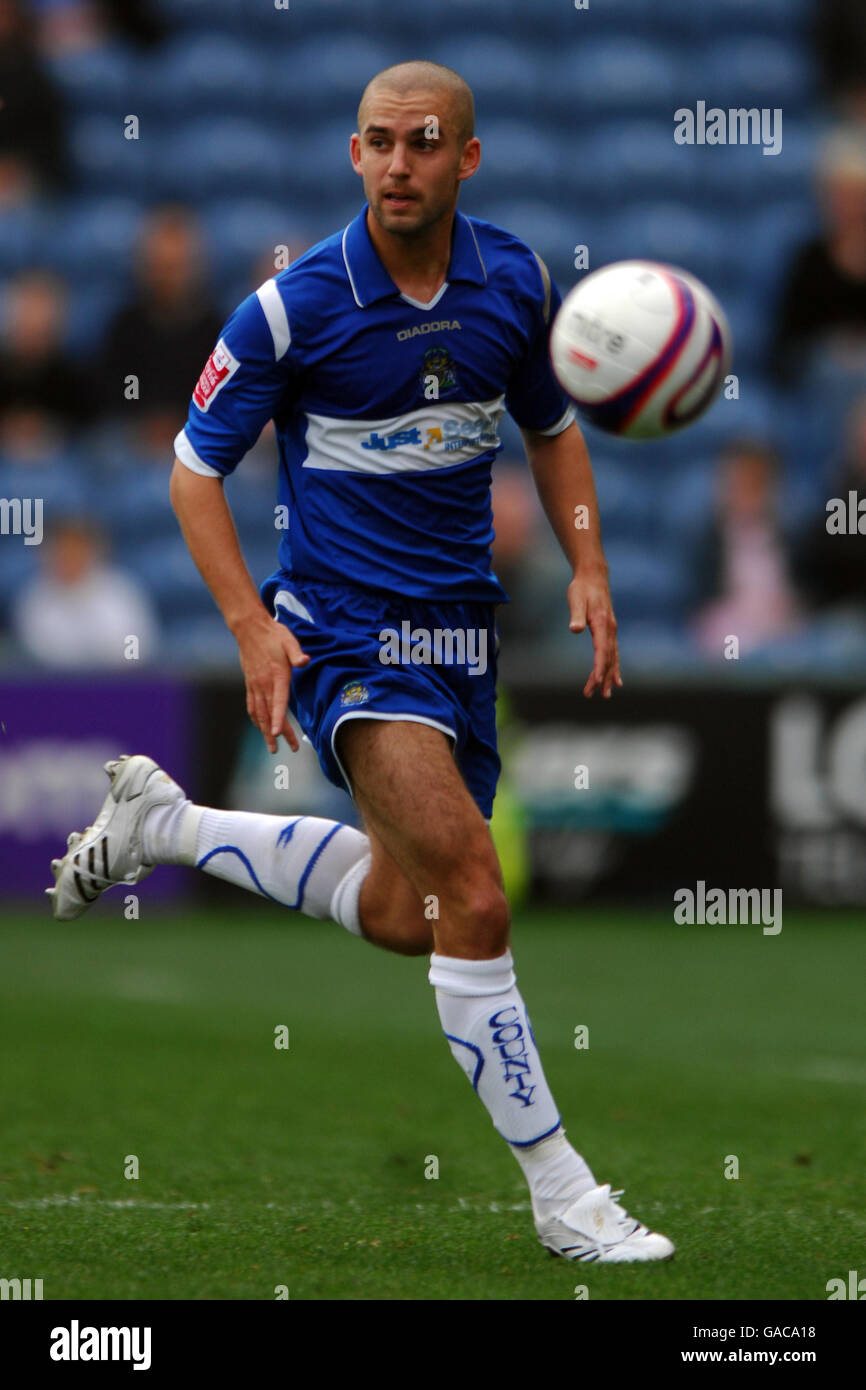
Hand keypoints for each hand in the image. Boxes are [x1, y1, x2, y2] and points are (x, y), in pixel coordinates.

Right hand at [235, 610, 309, 752]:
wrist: (249, 628)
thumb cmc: (273, 634)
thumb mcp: (288, 640)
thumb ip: (296, 653)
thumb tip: (305, 661)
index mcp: (276, 676)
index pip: (277, 701)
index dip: (277, 719)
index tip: (277, 734)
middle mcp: (263, 684)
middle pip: (269, 713)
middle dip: (277, 733)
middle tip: (288, 749)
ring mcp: (255, 685)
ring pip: (259, 713)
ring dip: (264, 731)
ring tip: (272, 747)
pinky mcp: (250, 684)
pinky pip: (252, 706)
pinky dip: (256, 719)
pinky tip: (260, 728)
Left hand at [567, 571, 621, 698]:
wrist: (593, 576)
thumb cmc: (582, 588)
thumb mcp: (576, 598)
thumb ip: (576, 615)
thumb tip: (575, 629)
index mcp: (602, 624)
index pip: (602, 650)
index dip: (599, 667)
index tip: (596, 681)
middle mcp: (610, 630)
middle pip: (608, 659)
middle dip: (601, 678)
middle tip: (592, 694)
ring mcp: (611, 631)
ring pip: (612, 658)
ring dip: (608, 676)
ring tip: (605, 694)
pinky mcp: (608, 631)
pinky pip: (613, 653)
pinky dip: (613, 667)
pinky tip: (615, 680)